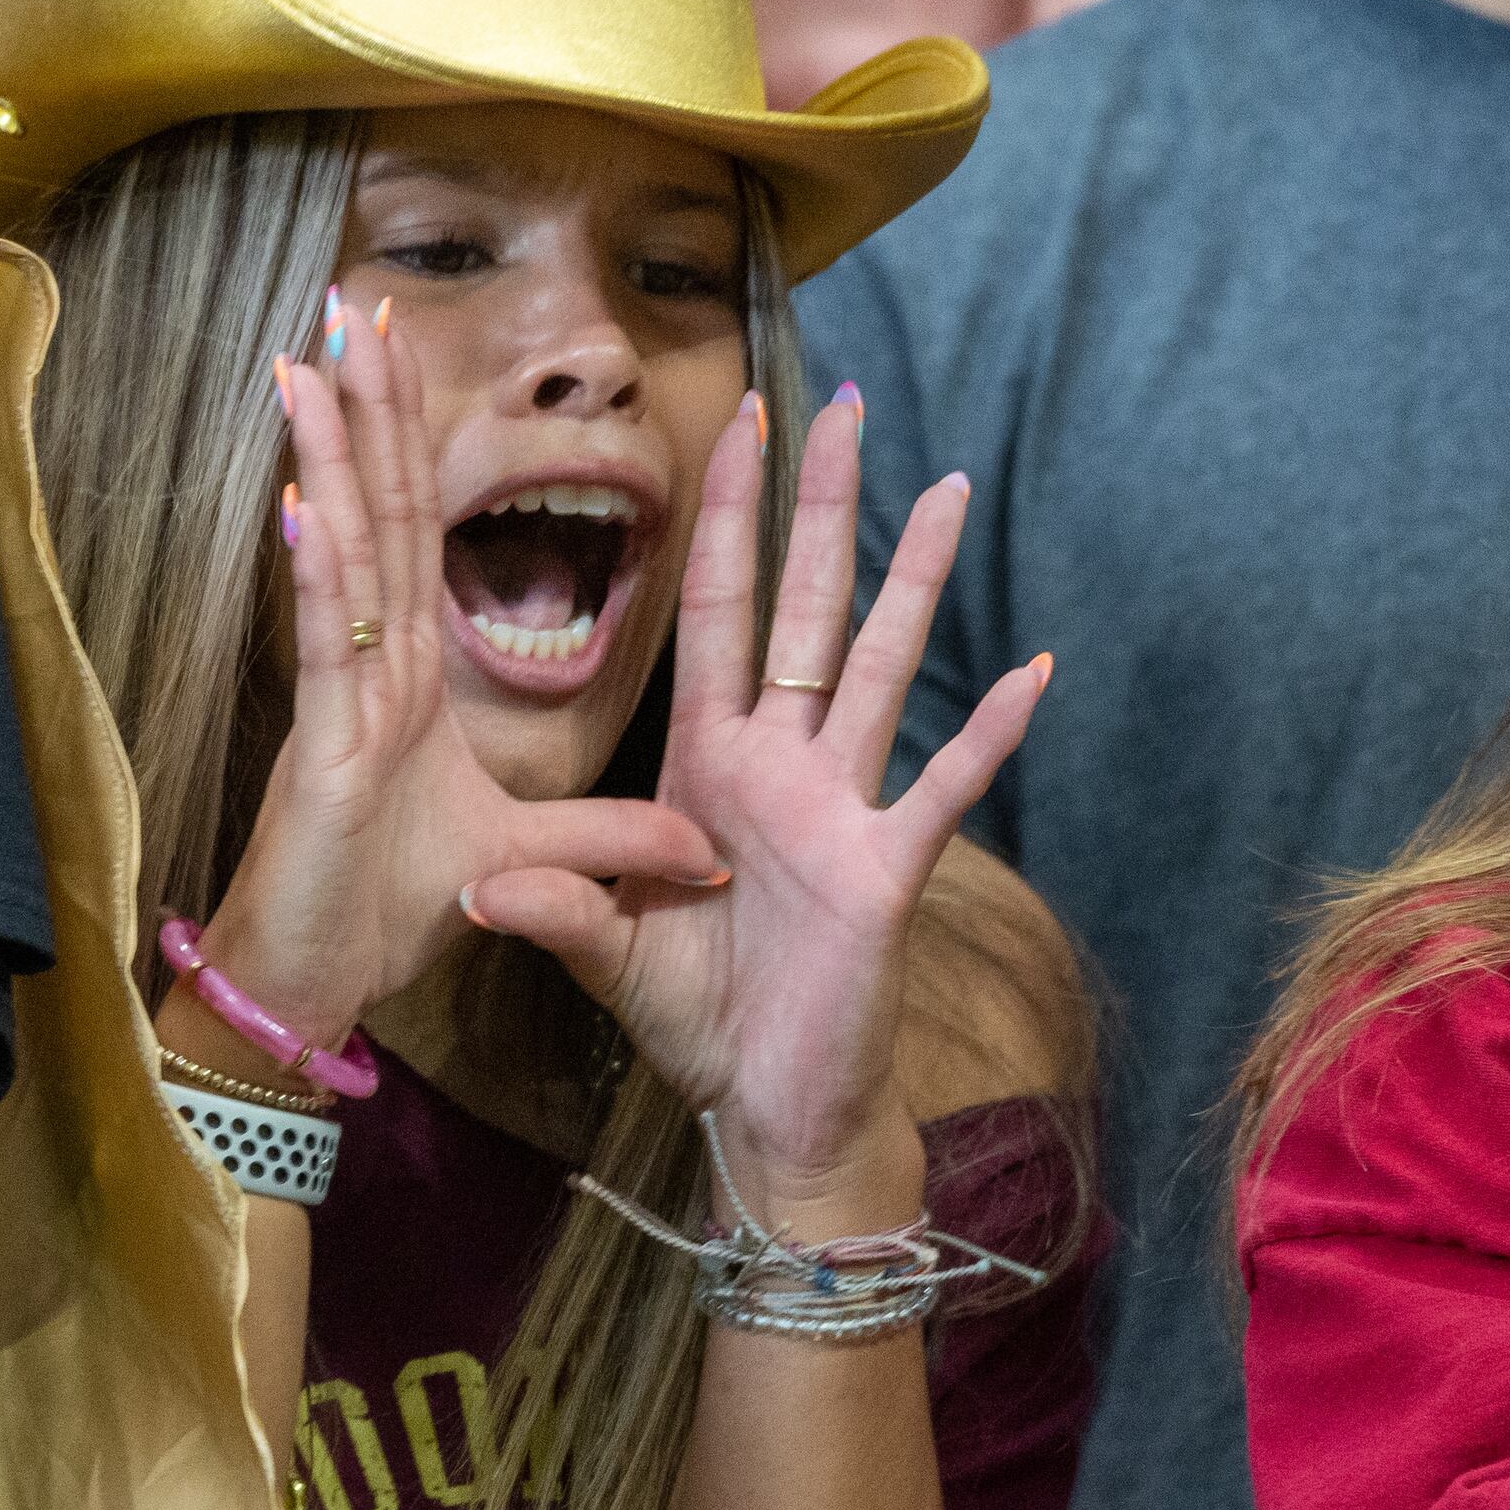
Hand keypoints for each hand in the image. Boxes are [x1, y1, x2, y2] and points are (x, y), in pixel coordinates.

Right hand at [186, 297, 720, 1080]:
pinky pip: (327, 650)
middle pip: (381, 514)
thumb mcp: (531, 866)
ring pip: (344, 555)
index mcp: (407, 679)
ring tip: (316, 365)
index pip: (417, 534)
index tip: (403, 353)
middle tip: (353, 307)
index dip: (413, 441)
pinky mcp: (322, 754)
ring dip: (330, 457)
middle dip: (371, 409)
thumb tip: (710, 841)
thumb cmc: (385, 917)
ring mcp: (342, 705)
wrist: (313, 987)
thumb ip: (611, 842)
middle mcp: (372, 671)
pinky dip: (316, 576)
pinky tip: (307, 504)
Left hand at [465, 393, 1050, 1227]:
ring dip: (915, 580)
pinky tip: (1030, 667)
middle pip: (803, 606)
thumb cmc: (696, 1020)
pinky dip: (987, 731)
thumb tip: (479, 890)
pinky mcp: (888, 869)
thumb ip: (556, 910)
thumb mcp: (606, 954)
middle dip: (819, 507)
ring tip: (951, 486)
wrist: (766, 1107)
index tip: (736, 428)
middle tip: (839, 402)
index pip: (715, 611)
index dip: (724, 522)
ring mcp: (843, 806)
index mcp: (708, 760)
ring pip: (880, 665)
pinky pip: (942, 786)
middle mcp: (781, 762)